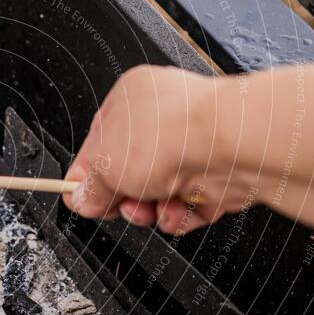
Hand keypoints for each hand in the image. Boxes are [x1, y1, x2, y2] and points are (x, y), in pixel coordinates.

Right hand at [63, 65, 261, 234]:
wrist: (231, 145)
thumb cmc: (171, 134)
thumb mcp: (105, 165)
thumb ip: (89, 186)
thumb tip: (82, 199)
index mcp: (130, 100)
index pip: (99, 144)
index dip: (88, 176)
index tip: (83, 198)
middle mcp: (162, 121)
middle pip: (128, 174)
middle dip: (122, 198)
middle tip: (120, 204)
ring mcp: (192, 148)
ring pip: (157, 195)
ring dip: (149, 210)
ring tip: (152, 207)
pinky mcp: (216, 176)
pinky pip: (186, 206)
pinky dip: (178, 215)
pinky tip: (177, 210)